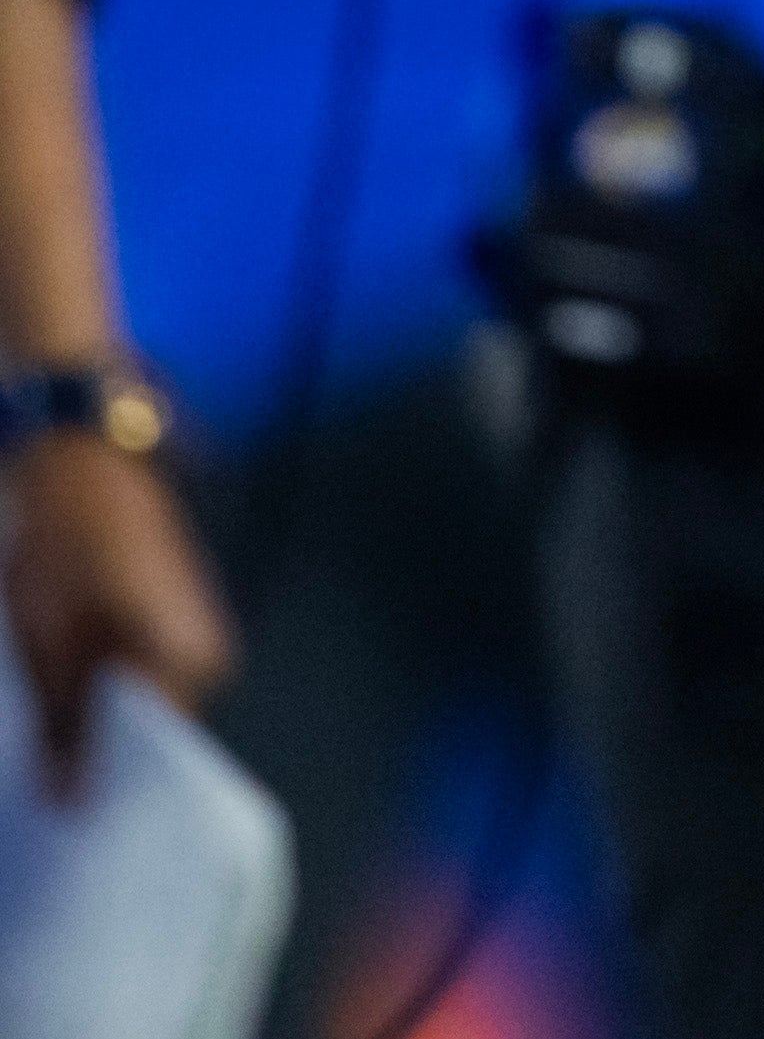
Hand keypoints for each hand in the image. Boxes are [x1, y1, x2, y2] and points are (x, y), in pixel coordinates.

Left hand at [3, 433, 234, 787]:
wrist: (76, 456)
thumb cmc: (63, 542)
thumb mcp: (48, 640)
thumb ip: (65, 724)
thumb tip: (72, 803)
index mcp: (188, 661)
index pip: (154, 757)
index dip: (105, 788)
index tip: (63, 823)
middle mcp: (206, 652)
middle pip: (149, 733)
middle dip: (96, 758)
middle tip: (42, 788)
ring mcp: (191, 631)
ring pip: (138, 704)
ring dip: (91, 722)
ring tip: (42, 746)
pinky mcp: (168, 615)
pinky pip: (137, 674)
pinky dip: (97, 689)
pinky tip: (58, 694)